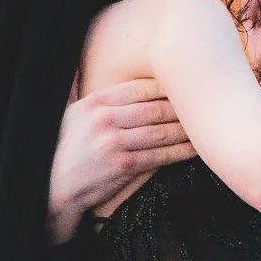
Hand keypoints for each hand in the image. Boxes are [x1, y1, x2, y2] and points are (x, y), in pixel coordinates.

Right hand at [50, 78, 195, 242]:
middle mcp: (105, 119)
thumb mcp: (71, 114)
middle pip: (155, 108)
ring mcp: (115, 143)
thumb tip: (100, 74)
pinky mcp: (124, 165)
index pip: (139, 88)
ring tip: (206, 125)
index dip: (166, 87)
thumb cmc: (65, 149)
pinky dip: (181, 151)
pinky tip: (195, 148)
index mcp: (95, 102)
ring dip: (187, 130)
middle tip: (205, 103)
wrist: (54, 185)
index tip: (186, 84)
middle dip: (183, 107)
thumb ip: (91, 95)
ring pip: (161, 132)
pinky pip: (160, 155)